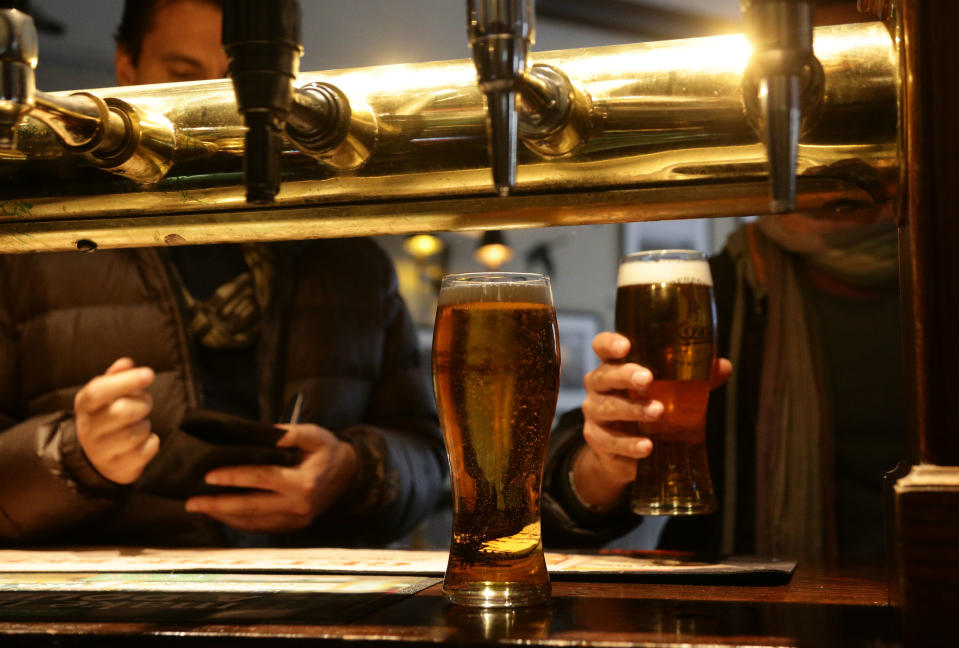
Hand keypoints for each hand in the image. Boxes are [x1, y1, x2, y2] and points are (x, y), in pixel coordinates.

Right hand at [74, 357, 157, 483]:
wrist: (98, 460)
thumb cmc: (107, 418)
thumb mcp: (106, 396)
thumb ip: (115, 377)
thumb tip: (126, 363)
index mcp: (84, 406)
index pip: (98, 391)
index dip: (125, 381)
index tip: (149, 374)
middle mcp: (88, 430)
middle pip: (121, 412)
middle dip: (142, 404)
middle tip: (145, 404)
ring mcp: (101, 452)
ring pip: (134, 434)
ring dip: (146, 425)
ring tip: (140, 424)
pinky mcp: (119, 468)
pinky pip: (146, 450)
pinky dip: (152, 442)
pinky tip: (144, 441)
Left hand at [184, 423, 357, 532]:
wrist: (350, 475)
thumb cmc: (327, 451)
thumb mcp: (314, 435)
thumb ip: (288, 434)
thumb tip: (262, 434)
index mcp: (304, 482)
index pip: (262, 479)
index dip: (234, 477)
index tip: (208, 476)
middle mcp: (299, 506)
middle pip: (251, 507)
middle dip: (218, 506)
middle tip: (191, 502)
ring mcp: (296, 520)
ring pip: (253, 522)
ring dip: (224, 516)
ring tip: (200, 507)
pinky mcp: (292, 527)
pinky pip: (260, 527)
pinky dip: (238, 521)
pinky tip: (222, 513)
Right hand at [572, 332, 731, 511]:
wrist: (622, 452)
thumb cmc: (645, 407)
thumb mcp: (668, 391)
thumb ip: (693, 378)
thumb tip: (723, 366)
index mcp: (614, 366)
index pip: (602, 346)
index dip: (610, 344)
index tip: (626, 346)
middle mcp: (598, 386)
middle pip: (603, 375)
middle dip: (625, 376)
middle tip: (648, 379)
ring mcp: (594, 413)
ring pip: (607, 408)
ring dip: (632, 410)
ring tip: (658, 412)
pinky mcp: (597, 440)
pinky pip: (610, 441)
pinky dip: (629, 444)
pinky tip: (647, 446)